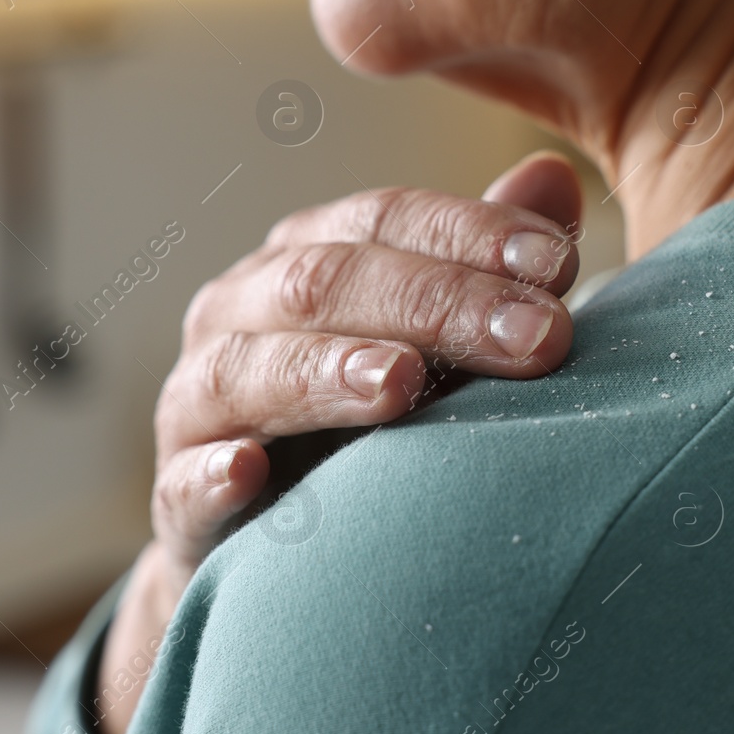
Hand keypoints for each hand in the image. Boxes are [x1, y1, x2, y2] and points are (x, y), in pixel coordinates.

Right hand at [95, 152, 582, 733]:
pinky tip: (248, 472)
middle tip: (535, 338)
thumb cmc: (374, 425)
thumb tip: (554, 175)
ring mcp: (198, 406)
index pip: (385, 221)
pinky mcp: (175, 500)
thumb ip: (486, 266)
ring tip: (401, 384)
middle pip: (325, 284)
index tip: (558, 266)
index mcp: (303, 260)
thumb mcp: (438, 342)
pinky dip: (211, 475)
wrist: (286, 559)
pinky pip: (182, 483)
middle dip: (435, 305)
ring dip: (326, 373)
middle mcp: (238, 315)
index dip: (470, 234)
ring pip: (249, 370)